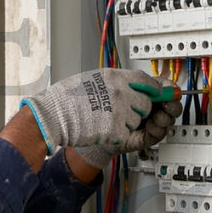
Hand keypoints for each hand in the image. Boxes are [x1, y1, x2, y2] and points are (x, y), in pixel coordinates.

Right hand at [20, 68, 158, 153]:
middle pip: (145, 103)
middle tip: (122, 111)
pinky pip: (126, 134)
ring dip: (126, 123)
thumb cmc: (66, 99)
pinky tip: (102, 129)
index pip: (145, 80)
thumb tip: (132, 84)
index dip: (153, 88)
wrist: (53, 117)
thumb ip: (114, 81)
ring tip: (105, 119)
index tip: (158, 92)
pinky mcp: (115, 129)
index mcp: (114, 77)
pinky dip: (116, 135)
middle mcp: (120, 92)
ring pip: (136, 120)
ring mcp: (119, 111)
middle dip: (138, 109)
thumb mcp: (92, 79)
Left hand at [75, 78, 182, 168]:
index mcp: (149, 94)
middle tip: (166, 105)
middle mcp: (153, 107)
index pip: (168, 90)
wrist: (97, 125)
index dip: (172, 90)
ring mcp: (152, 121)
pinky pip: (160, 133)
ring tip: (155, 116)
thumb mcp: (121, 85)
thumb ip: (140, 81)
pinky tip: (148, 126)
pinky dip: (156, 128)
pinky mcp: (149, 135)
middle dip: (172, 105)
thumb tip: (157, 82)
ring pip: (169, 119)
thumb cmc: (107, 106)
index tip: (171, 91)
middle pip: (173, 106)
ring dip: (164, 117)